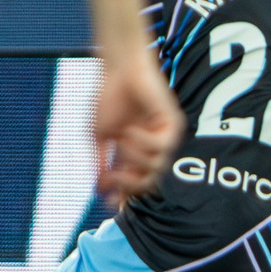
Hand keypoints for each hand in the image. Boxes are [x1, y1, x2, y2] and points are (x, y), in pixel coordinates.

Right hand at [89, 57, 183, 202]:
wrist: (118, 68)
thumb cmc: (107, 97)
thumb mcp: (97, 137)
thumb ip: (100, 163)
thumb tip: (100, 191)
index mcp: (133, 154)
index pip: (134, 185)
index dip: (123, 197)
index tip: (109, 203)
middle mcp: (151, 149)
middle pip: (148, 184)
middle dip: (128, 185)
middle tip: (112, 175)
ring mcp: (163, 138)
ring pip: (156, 169)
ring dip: (133, 158)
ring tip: (122, 139)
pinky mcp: (173, 125)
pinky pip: (162, 148)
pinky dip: (142, 143)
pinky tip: (132, 130)